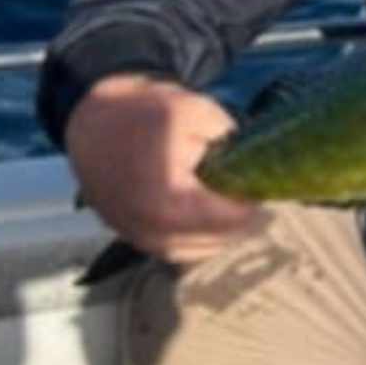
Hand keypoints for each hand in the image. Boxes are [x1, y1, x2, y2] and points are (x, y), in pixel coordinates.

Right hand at [64, 75, 264, 263]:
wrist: (92, 119)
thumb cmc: (145, 112)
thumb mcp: (199, 113)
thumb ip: (231, 144)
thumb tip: (255, 168)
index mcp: (169, 202)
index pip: (230, 222)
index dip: (256, 206)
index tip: (272, 190)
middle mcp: (150, 230)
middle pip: (215, 242)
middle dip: (242, 224)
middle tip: (260, 201)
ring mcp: (136, 236)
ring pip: (193, 252)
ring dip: (220, 236)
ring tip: (239, 211)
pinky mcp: (128, 234)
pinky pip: (171, 249)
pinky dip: (195, 239)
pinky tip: (211, 219)